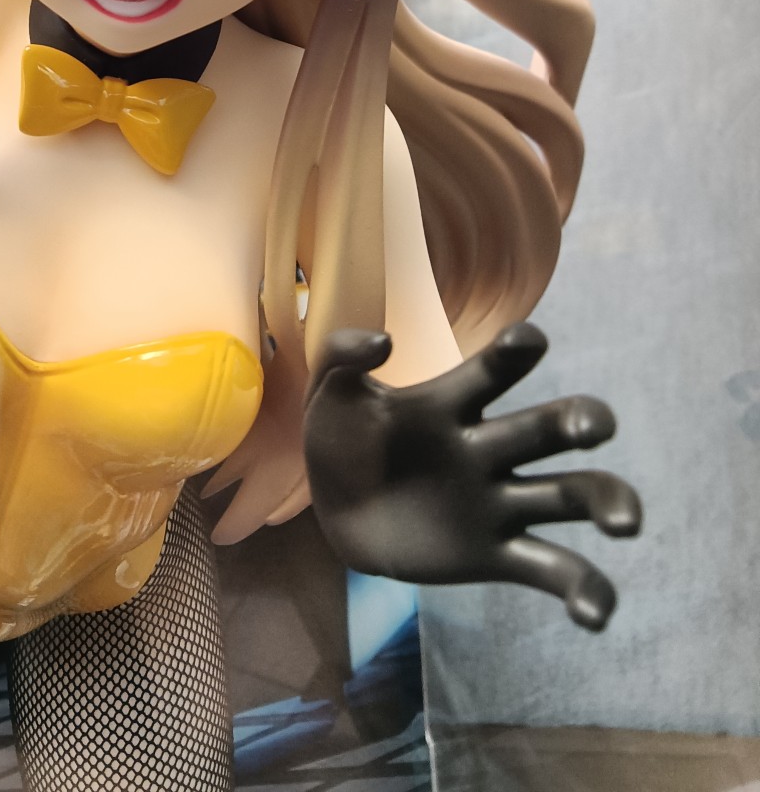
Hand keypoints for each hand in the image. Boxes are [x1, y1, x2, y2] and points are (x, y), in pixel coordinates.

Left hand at [303, 322, 640, 630]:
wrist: (333, 512)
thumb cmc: (340, 439)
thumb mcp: (328, 390)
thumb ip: (342, 353)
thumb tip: (385, 340)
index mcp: (452, 402)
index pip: (493, 371)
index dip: (514, 353)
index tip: (528, 341)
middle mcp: (487, 447)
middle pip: (546, 429)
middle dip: (578, 422)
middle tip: (598, 426)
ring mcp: (496, 502)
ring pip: (567, 496)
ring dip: (606, 502)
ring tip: (627, 521)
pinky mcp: (495, 555)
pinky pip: (549, 568)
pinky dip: (581, 589)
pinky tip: (597, 615)